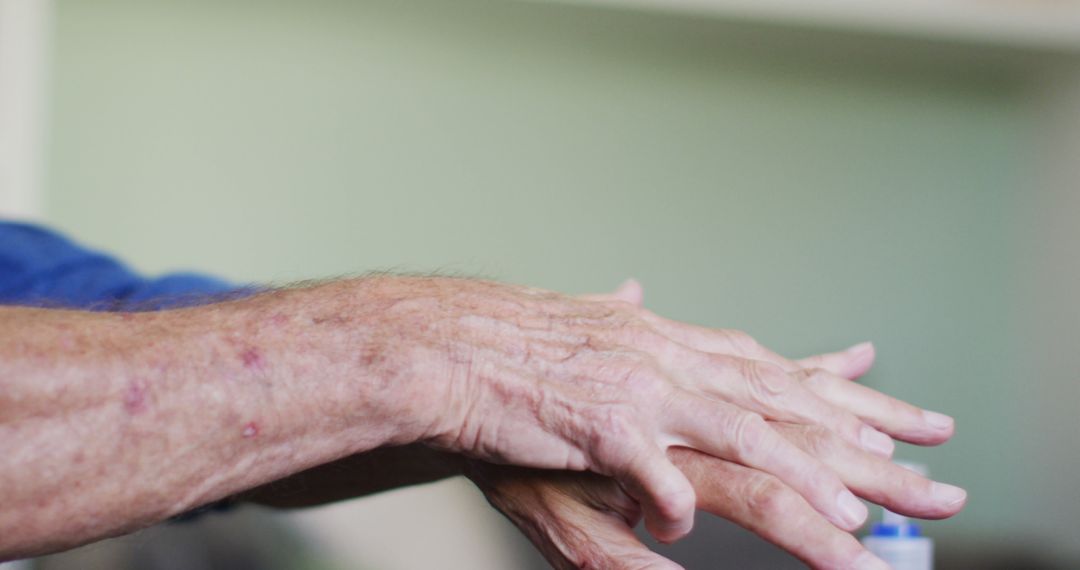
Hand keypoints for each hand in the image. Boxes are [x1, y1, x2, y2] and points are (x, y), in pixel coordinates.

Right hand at [466, 326, 965, 568]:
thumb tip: (638, 287)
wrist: (447, 344)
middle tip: (923, 468)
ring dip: (799, 478)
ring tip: (850, 520)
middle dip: (859, 437)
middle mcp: (669, 358)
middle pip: (782, 400)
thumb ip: (622, 314)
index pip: (772, 366)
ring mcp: (639, 389)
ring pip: (741, 434)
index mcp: (669, 342)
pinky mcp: (599, 425)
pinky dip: (672, 506)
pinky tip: (684, 532)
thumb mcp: (582, 322)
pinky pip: (651, 473)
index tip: (892, 410)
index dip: (837, 390)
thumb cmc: (510, 343)